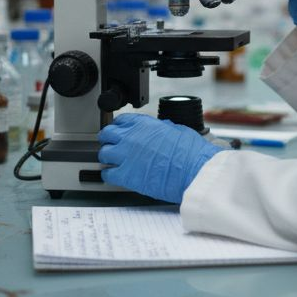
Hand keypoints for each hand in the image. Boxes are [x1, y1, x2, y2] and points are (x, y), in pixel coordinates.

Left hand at [97, 113, 221, 202]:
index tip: (120, 132)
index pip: (121, 121)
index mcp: (144, 124)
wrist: (193, 170)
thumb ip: (162, 128)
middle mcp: (131, 137)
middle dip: (109, 140)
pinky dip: (109, 175)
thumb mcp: (177, 130)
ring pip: (103, 153)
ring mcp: (126, 156)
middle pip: (107, 134)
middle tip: (112, 145)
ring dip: (108, 157)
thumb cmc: (190, 151)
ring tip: (114, 162)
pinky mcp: (126, 175)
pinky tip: (115, 176)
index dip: (119, 127)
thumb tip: (160, 130)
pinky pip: (107, 174)